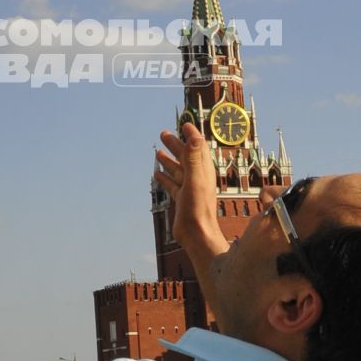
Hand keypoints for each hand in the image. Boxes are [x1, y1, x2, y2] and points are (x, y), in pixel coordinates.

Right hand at [154, 122, 225, 256]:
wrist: (197, 234)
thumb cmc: (198, 209)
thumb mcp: (195, 179)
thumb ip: (194, 157)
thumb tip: (194, 136)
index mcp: (203, 170)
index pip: (198, 147)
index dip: (191, 135)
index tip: (184, 125)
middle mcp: (198, 178)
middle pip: (186, 156)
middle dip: (176, 144)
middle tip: (163, 134)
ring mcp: (190, 189)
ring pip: (178, 169)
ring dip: (169, 159)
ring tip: (158, 151)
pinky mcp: (183, 199)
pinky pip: (172, 184)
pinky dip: (165, 177)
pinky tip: (157, 174)